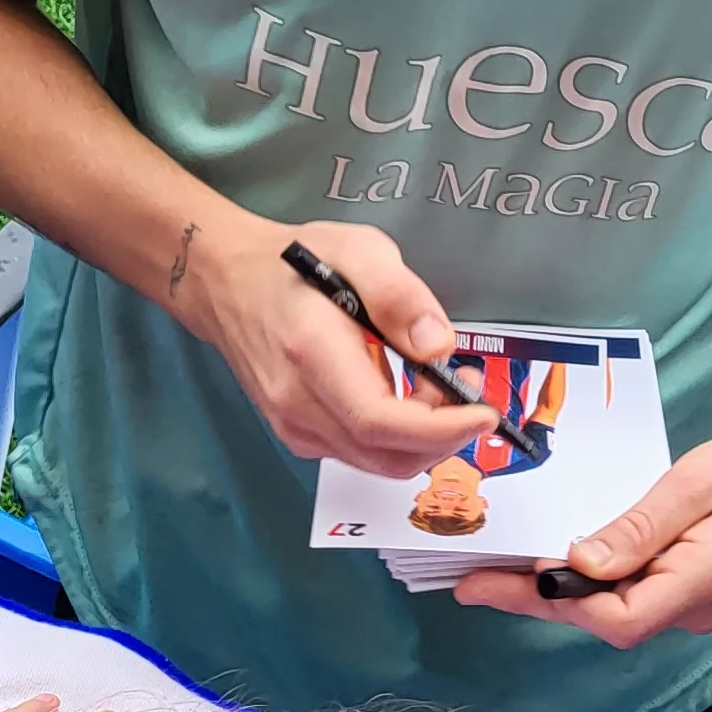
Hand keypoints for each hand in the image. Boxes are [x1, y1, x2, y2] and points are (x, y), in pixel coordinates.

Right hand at [177, 215, 491, 475]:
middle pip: (386, 455)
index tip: (484, 411)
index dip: (441, 429)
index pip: (380, 422)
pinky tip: (408, 396)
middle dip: (445, 436)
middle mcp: (297, 403)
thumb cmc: (294, 262)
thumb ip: (401, 295)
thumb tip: (438, 345)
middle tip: (467, 389)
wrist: (227, 282)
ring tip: (440, 385)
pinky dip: (400, 438)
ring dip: (426, 438)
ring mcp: (294, 425)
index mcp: (311, 354)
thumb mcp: (358, 249)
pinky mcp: (298, 434)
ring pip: (378, 462)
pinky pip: (362, 454)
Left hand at [460, 427, 711, 647]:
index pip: (618, 618)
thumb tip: (580, 563)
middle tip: (471, 578)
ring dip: (561, 594)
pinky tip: (560, 565)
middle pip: (606, 620)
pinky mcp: (695, 596)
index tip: (498, 579)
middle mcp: (699, 608)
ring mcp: (698, 608)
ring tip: (498, 571)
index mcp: (704, 580)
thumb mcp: (697, 481)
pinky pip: (634, 599)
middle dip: (537, 599)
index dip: (555, 602)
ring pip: (617, 612)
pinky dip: (593, 585)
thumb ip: (639, 527)